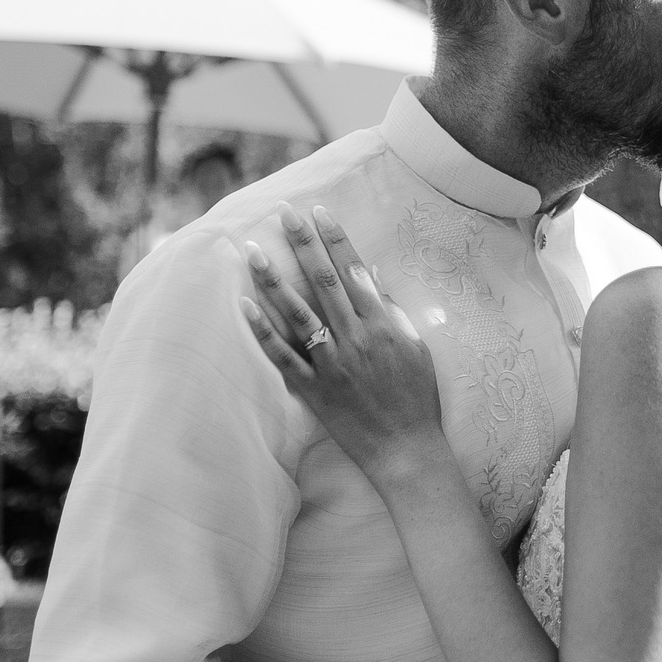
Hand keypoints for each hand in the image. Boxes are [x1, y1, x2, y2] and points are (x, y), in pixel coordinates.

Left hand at [240, 206, 447, 484]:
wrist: (406, 449)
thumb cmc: (417, 399)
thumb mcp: (417, 348)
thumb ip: (393, 312)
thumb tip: (372, 277)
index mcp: (382, 325)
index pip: (354, 270)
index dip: (336, 238)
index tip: (319, 212)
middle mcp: (355, 338)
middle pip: (323, 281)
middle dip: (302, 243)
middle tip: (284, 213)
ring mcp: (332, 364)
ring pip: (296, 313)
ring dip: (273, 279)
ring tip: (252, 250)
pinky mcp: (314, 389)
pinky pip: (282, 357)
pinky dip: (262, 331)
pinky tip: (244, 306)